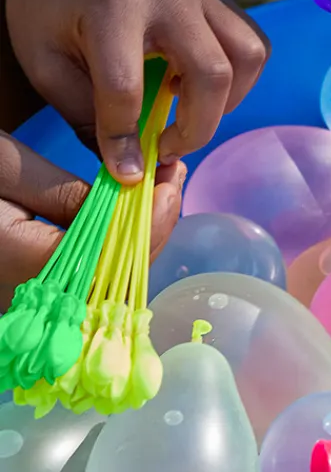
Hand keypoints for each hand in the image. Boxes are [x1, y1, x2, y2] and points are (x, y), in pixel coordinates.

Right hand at [0, 131, 182, 302]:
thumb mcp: (5, 169)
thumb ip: (66, 192)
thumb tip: (128, 201)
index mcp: (27, 267)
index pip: (111, 255)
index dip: (152, 219)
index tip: (172, 179)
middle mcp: (32, 298)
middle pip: (117, 273)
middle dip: (153, 223)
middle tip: (174, 175)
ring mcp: (32, 302)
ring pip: (106, 278)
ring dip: (139, 233)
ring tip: (160, 187)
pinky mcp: (34, 294)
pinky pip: (87, 275)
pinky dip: (114, 243)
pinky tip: (129, 210)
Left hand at [5, 0, 269, 182]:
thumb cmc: (51, 13)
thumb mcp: (45, 63)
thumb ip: (84, 114)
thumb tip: (130, 170)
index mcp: (113, 6)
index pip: (127, 87)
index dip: (125, 141)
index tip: (125, 173)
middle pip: (212, 73)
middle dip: (196, 128)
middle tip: (166, 147)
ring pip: (248, 58)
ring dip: (227, 102)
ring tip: (189, 113)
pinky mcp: (222, 1)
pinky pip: (255, 47)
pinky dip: (240, 80)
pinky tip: (201, 87)